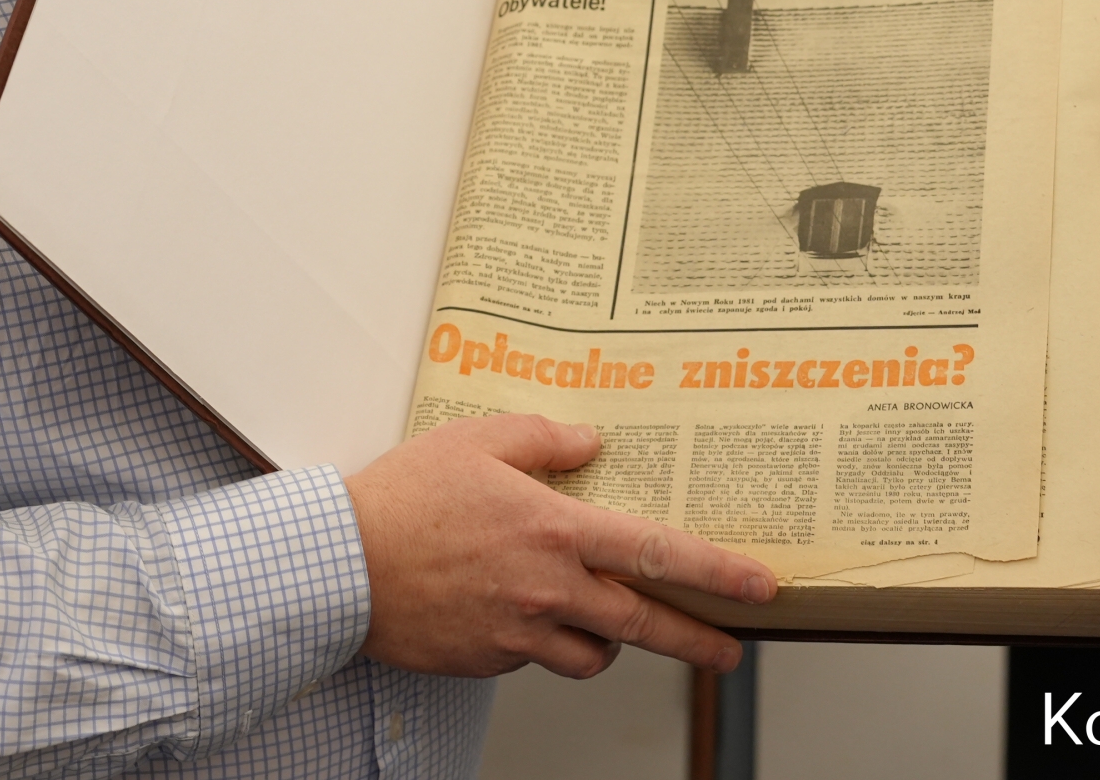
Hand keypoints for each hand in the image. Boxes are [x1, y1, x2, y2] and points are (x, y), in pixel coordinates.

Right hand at [344, 413, 774, 680]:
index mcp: (553, 531)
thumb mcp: (474, 441)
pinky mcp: (488, 661)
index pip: (655, 553)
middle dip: (697, 640)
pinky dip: (541, 642)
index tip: (758, 588)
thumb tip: (588, 443)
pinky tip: (517, 614)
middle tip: (728, 649)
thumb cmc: (402, 498)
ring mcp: (518, 633)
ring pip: (593, 655)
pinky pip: (535, 659)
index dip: (715, 572)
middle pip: (644, 625)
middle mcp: (547, 589)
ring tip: (602, 621)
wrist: (341, 564)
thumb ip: (541, 439)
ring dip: (609, 641)